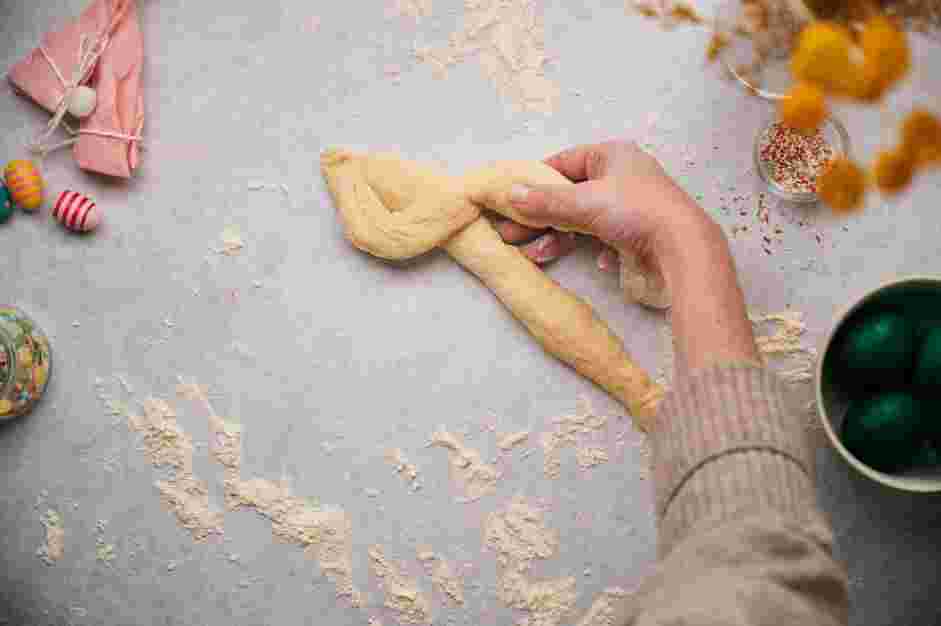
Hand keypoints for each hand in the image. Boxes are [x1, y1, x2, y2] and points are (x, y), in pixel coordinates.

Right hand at [503, 139, 758, 374]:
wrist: (682, 249)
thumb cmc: (635, 212)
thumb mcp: (583, 203)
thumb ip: (545, 200)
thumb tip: (511, 193)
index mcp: (611, 155)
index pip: (563, 162)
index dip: (535, 180)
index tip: (511, 199)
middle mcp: (621, 176)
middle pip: (569, 195)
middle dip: (540, 217)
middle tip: (510, 235)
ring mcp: (629, 206)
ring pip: (582, 219)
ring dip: (558, 237)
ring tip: (535, 255)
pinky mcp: (637, 233)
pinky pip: (604, 238)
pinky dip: (591, 249)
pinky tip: (595, 263)